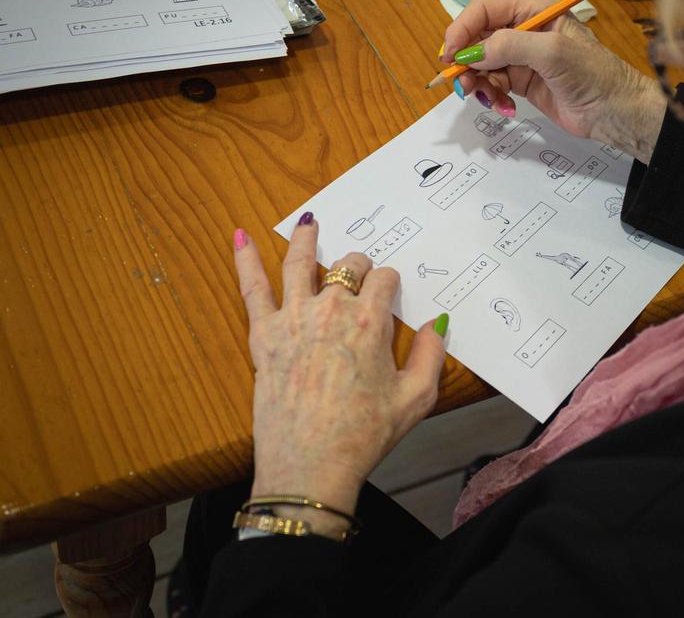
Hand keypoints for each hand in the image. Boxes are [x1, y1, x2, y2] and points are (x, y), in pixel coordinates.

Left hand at [232, 218, 446, 533]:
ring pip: (301, 264)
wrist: (310, 467)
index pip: (384, 280)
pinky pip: (252, 289)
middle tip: (361, 279)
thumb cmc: (365, 435)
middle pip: (348, 267)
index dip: (390, 285)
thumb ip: (432, 354)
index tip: (391, 298)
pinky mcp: (264, 335)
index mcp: (371, 322)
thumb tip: (437, 323)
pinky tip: (239, 238)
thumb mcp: (417, 398)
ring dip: (307, 239)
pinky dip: (245, 261)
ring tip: (311, 222)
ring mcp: (293, 319)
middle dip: (359, 267)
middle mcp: (331, 309)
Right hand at [443, 0, 666, 161]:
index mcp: (533, 8)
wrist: (615, 110)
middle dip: (466, 62)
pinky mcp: (521, 79)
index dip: (462, 29)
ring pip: (480, 64)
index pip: (483, 9)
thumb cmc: (593, 74)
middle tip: (463, 85)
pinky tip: (505, 107)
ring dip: (478, 83)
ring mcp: (521, 55)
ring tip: (490, 100)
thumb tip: (472, 53)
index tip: (450, 55)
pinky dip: (492, 96)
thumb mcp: (552, 53)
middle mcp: (524, 27)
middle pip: (477, 38)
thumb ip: (510, 46)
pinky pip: (492, 84)